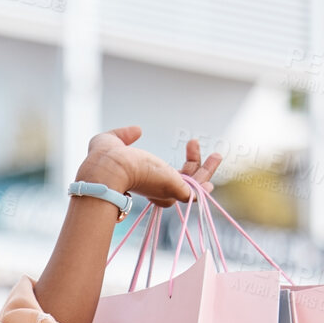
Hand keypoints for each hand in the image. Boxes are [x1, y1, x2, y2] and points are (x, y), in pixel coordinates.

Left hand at [75, 126, 222, 206]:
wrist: (109, 168)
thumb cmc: (105, 158)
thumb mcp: (114, 141)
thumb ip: (125, 135)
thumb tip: (137, 130)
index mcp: (146, 180)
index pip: (170, 177)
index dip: (183, 165)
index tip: (188, 143)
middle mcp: (157, 188)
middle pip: (185, 182)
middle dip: (198, 167)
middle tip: (207, 149)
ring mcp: (167, 190)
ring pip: (194, 186)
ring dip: (207, 171)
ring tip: (218, 155)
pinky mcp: (174, 190)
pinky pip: (195, 193)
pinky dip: (205, 182)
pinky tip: (213, 168)